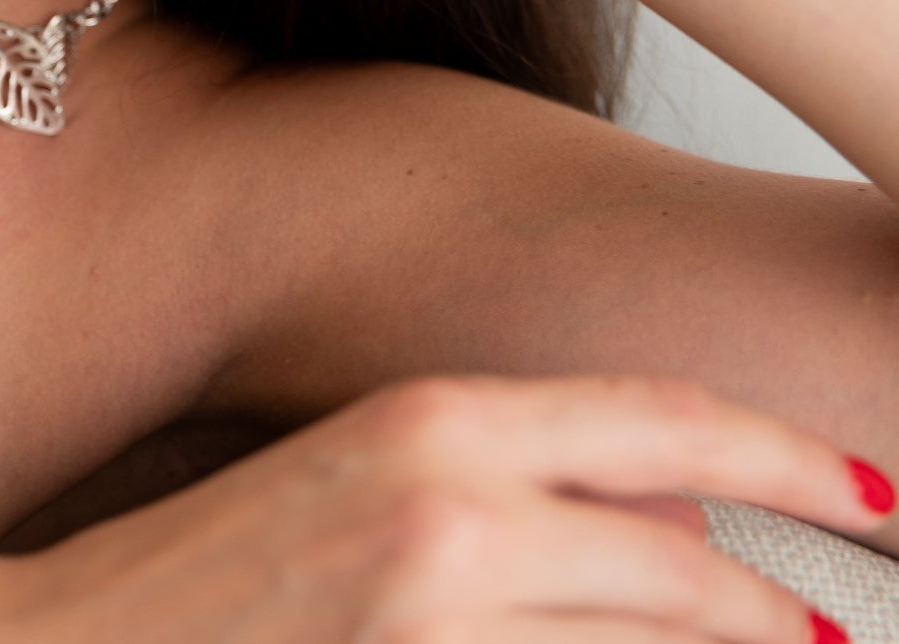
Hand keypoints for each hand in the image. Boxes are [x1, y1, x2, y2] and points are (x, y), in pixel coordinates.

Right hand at [0, 374, 883, 642]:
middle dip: (782, 600)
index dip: (774, 453)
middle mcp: (444, 498)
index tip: (866, 486)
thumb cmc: (209, 577)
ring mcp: (431, 601)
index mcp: (431, 420)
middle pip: (675, 551)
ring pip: (641, 630)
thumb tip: (657, 525)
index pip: (649, 421)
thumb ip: (500, 489)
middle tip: (851, 610)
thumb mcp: (365, 489)